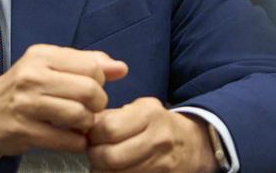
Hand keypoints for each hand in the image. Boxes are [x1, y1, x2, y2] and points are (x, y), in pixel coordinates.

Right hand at [0, 44, 127, 156]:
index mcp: (42, 55)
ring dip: (87, 124)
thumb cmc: (23, 88)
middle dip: (97, 105)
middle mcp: (33, 76)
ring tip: (80, 124)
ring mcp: (27, 104)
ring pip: (79, 115)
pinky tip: (70, 138)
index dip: (100, 82)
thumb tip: (121, 68)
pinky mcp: (25, 130)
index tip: (91, 89)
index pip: (91, 66)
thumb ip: (86, 63)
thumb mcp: (49, 66)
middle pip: (89, 90)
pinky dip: (76, 142)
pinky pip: (67, 140)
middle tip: (89, 110)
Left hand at [87, 97, 215, 172]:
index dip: (93, 134)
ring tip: (104, 162)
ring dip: (102, 170)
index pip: (108, 129)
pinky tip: (115, 171)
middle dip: (95, 155)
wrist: (191, 145)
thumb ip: (113, 115)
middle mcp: (157, 140)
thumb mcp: (141, 109)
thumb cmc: (158, 124)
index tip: (92, 134)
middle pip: (110, 156)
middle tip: (95, 151)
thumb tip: (85, 125)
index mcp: (149, 115)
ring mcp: (161, 165)